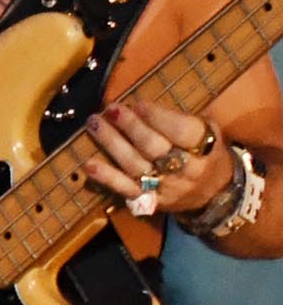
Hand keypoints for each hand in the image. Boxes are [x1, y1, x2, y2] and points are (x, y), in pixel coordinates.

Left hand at [79, 102, 230, 219]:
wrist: (215, 193)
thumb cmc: (205, 153)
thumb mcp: (207, 131)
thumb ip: (180, 119)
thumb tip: (142, 106)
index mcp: (206, 148)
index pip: (181, 131)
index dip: (158, 117)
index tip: (138, 103)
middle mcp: (186, 169)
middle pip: (154, 147)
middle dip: (130, 126)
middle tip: (111, 108)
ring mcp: (166, 187)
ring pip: (135, 165)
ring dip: (111, 143)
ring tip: (94, 123)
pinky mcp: (150, 201)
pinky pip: (126, 188)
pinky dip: (107, 176)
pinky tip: (89, 164)